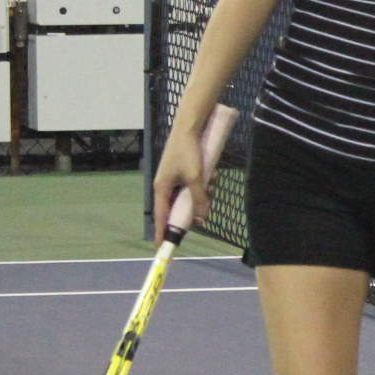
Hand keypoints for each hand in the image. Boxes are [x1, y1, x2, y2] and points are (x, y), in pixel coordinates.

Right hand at [152, 121, 212, 239]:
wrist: (190, 126)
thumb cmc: (188, 152)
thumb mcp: (196, 177)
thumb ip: (199, 198)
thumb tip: (202, 218)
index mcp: (162, 188)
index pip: (161, 216)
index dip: (163, 231)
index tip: (163, 247)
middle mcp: (166, 185)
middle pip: (181, 206)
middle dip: (197, 203)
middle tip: (209, 193)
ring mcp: (175, 178)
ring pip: (191, 195)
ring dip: (205, 190)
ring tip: (213, 177)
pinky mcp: (183, 171)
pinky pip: (195, 184)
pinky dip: (205, 181)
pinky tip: (212, 171)